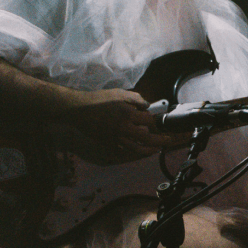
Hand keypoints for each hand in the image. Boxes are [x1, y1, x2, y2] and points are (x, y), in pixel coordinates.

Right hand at [60, 89, 189, 161]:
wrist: (79, 110)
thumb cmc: (99, 99)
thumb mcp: (120, 93)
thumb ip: (136, 99)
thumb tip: (147, 106)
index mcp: (128, 115)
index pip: (149, 121)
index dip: (158, 121)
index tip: (164, 122)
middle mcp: (124, 129)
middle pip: (147, 139)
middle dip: (160, 141)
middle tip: (168, 141)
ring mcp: (116, 138)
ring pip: (136, 149)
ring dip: (148, 150)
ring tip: (156, 149)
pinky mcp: (108, 144)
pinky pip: (123, 151)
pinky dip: (132, 153)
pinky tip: (138, 151)